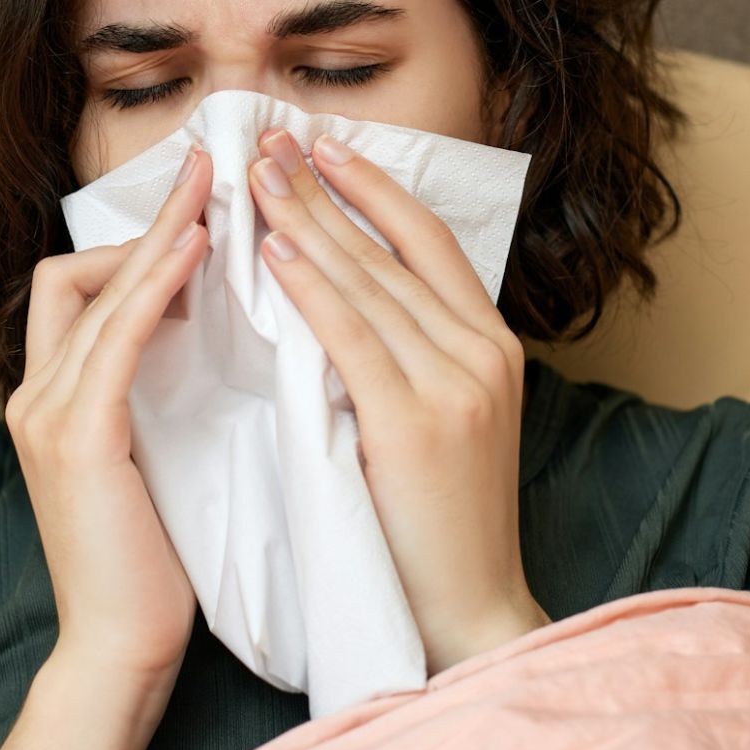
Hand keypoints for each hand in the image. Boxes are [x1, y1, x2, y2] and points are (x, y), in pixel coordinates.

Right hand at [4, 146, 214, 677]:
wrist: (120, 647)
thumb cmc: (151, 559)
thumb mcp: (150, 456)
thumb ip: (153, 392)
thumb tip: (208, 325)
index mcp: (56, 398)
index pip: (80, 289)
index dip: (136, 245)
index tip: (200, 212)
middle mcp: (38, 395)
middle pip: (79, 273)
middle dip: (146, 220)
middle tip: (207, 170)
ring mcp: (48, 414)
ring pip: (96, 293)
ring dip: (156, 237)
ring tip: (211, 191)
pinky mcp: (77, 436)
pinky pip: (114, 338)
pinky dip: (154, 286)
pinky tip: (195, 251)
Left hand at [247, 127, 548, 674]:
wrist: (466, 610)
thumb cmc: (438, 519)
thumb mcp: (441, 417)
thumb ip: (407, 353)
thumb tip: (334, 291)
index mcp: (490, 343)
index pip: (427, 241)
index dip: (372, 187)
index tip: (323, 145)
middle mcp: (482, 351)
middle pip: (390, 249)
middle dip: (324, 189)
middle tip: (270, 140)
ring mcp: (457, 383)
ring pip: (370, 282)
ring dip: (308, 222)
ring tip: (258, 177)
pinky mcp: (419, 422)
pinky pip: (354, 339)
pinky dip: (313, 291)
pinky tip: (276, 253)